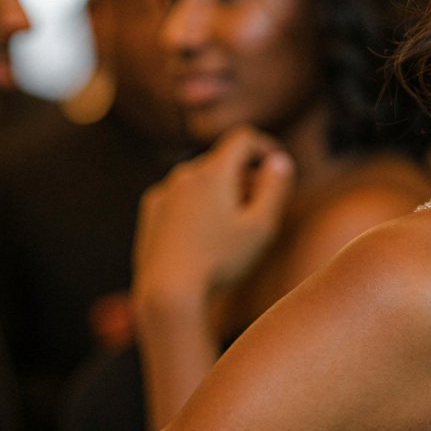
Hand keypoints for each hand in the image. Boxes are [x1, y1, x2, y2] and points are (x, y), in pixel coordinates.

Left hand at [133, 127, 293, 308]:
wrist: (168, 292)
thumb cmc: (220, 261)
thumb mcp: (262, 226)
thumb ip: (275, 187)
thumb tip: (279, 160)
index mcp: (212, 171)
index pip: (242, 138)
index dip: (265, 145)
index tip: (277, 163)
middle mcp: (184, 174)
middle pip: (222, 161)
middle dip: (245, 175)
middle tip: (264, 204)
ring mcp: (163, 193)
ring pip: (200, 180)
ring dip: (222, 191)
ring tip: (235, 224)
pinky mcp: (151, 213)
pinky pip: (181, 197)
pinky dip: (199, 204)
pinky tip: (206, 234)